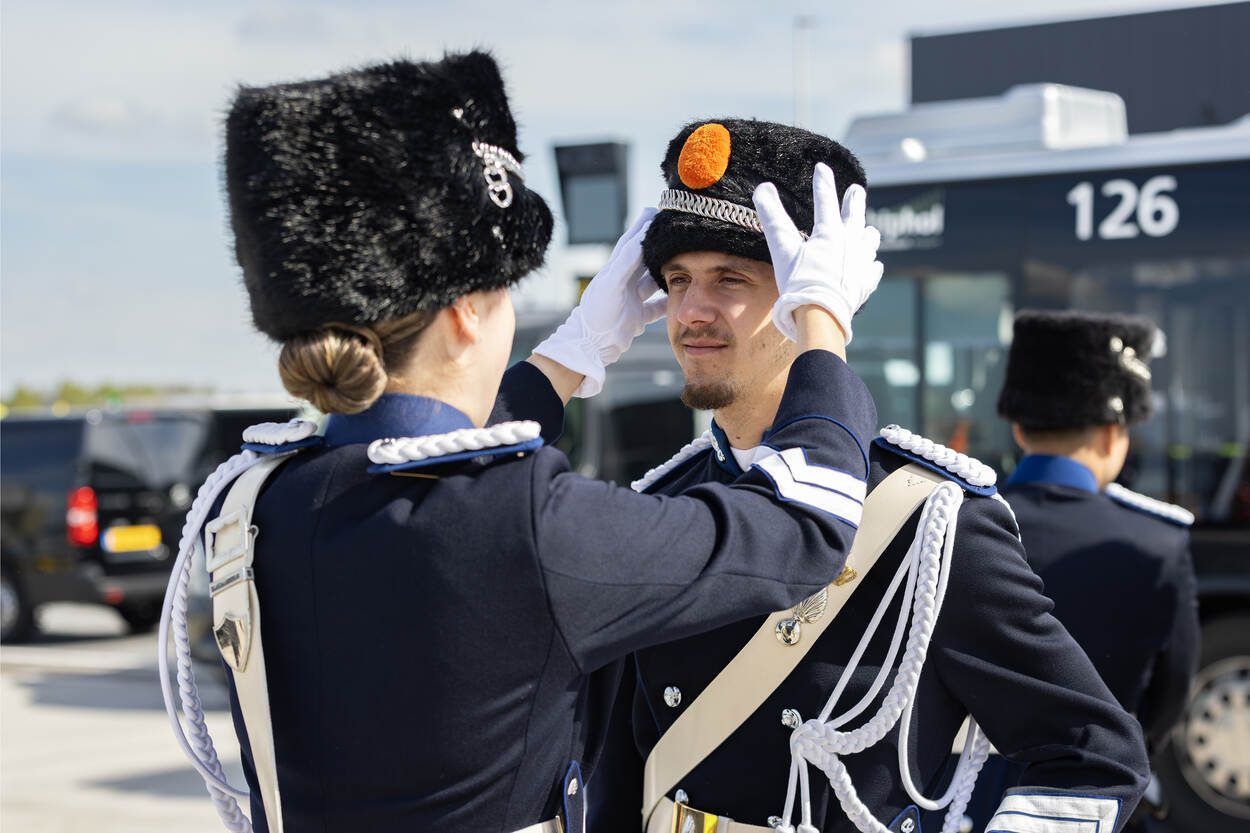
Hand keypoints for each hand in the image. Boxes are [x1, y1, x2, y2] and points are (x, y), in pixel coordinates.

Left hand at [532, 208, 665, 396]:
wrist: (592, 346)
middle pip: (646, 260)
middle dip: (659, 247)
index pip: (632, 243)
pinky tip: (682, 295)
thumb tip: (640, 238)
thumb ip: (625, 262)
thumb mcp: (610, 284)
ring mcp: (633, 299)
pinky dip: (669, 301)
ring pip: (654, 282)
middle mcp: (625, 283)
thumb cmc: (595, 314)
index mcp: (616, 271)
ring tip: (685, 262)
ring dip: (667, 273)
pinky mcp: (639, 317)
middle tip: (676, 233)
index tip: (656, 211)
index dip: (643, 227)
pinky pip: (658, 307)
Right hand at [752, 162, 882, 343]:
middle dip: (854, 201)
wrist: (821, 315)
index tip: (822, 168)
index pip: (826, 200)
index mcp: (830, 232)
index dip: (823, 182)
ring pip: (868, 241)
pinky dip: (872, 265)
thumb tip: (762, 188)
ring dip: (867, 233)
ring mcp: (861, 264)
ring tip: (869, 229)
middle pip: (854, 216)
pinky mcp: (865, 284)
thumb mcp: (782, 248)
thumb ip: (772, 217)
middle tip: (856, 190)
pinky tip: (873, 265)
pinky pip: (873, 270)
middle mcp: (851, 243)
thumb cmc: (800, 282)